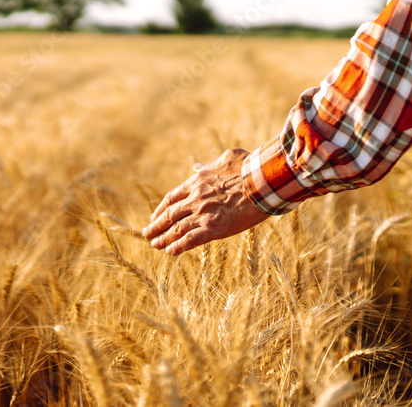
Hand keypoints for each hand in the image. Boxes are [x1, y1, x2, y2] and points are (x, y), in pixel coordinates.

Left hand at [142, 148, 268, 255]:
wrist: (263, 181)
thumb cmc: (250, 167)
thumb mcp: (226, 158)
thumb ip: (208, 165)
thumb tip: (196, 167)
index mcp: (197, 182)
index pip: (172, 197)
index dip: (161, 208)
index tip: (154, 215)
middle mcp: (195, 199)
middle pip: (170, 214)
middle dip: (157, 225)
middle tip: (147, 233)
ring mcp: (203, 214)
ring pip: (176, 229)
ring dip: (164, 238)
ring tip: (155, 245)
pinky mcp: (214, 228)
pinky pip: (191, 240)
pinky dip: (178, 246)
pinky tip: (170, 252)